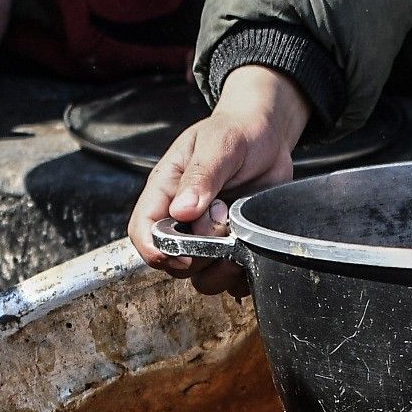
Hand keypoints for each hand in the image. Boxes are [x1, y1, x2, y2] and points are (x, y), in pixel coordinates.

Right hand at [131, 66, 308, 271]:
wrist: (268, 136)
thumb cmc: (237, 132)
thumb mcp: (219, 144)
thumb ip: (201, 176)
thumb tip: (182, 211)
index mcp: (166, 191)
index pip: (142, 230)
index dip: (155, 250)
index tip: (182, 253)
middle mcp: (181, 218)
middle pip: (171, 260)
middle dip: (199, 252)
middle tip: (223, 219)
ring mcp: (206, 235)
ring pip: (200, 276)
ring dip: (221, 266)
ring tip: (238, 232)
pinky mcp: (230, 246)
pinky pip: (229, 279)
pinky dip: (241, 274)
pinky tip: (251, 246)